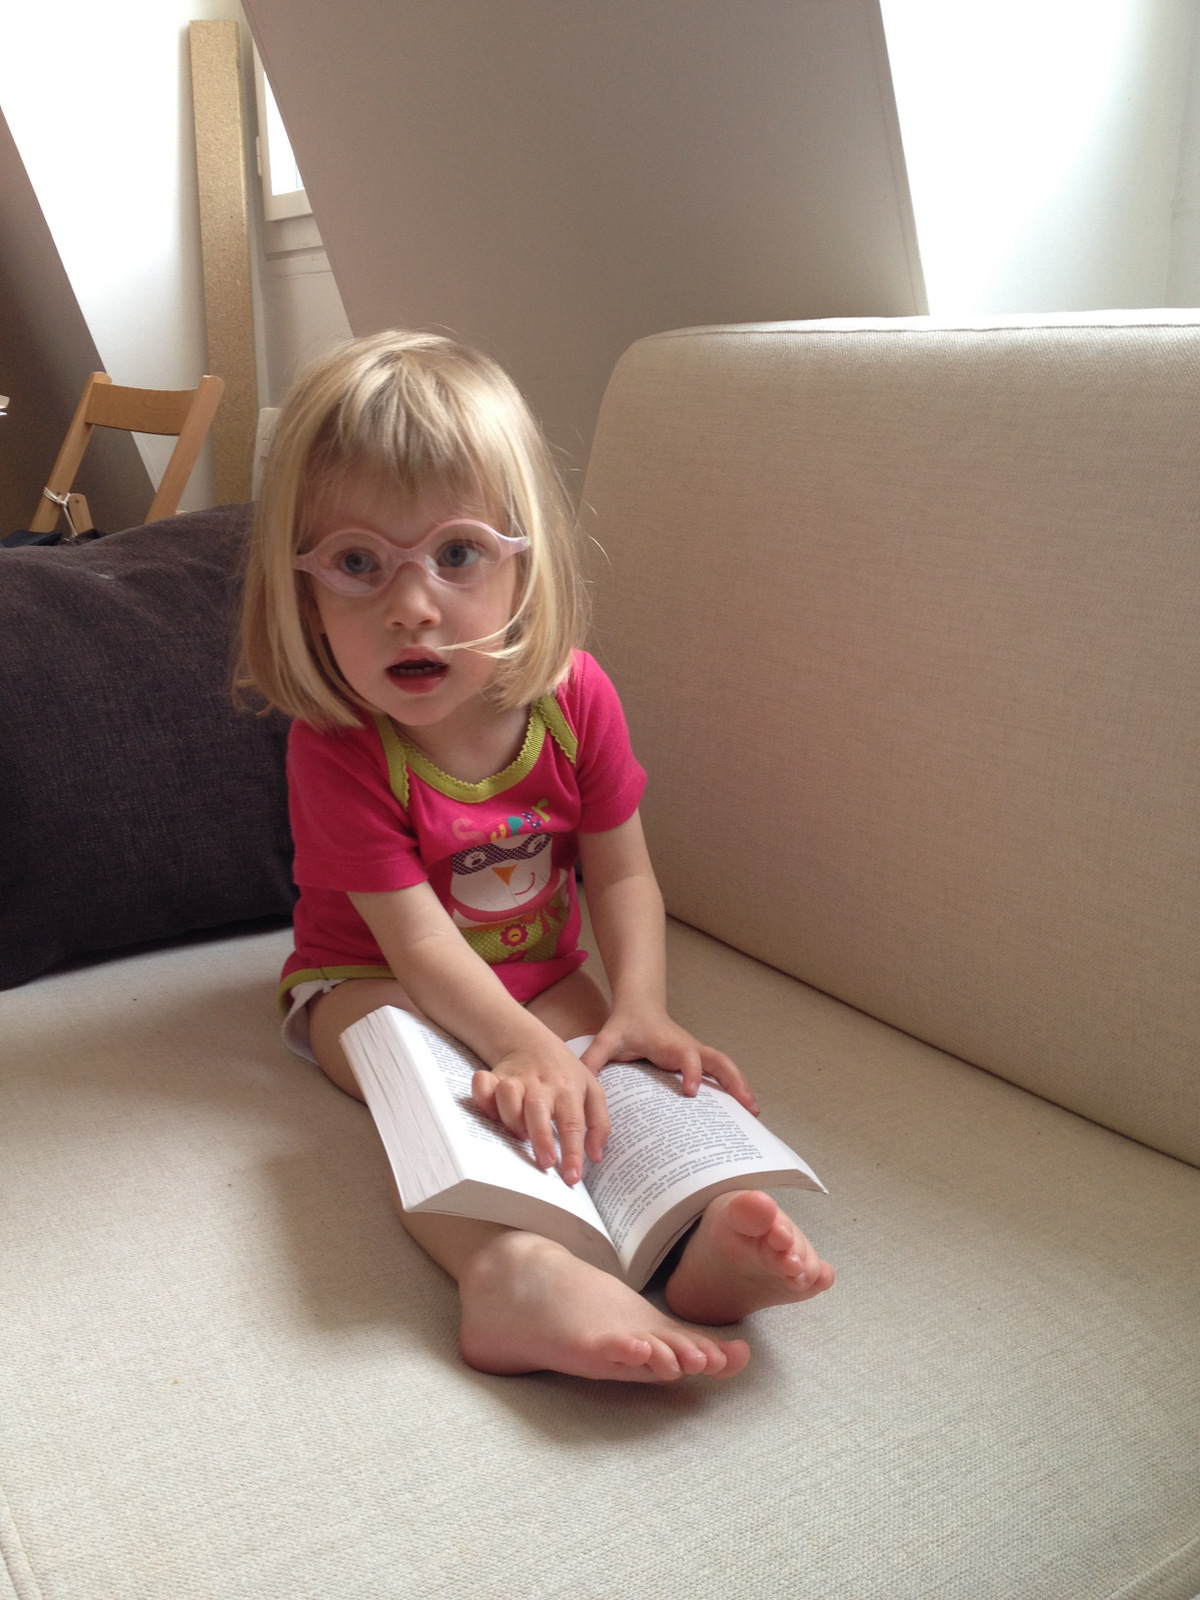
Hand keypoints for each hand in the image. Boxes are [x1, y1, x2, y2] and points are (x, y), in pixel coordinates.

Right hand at [472, 1040, 610, 1186]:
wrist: (532, 1040)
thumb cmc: (565, 1073)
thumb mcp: (592, 1091)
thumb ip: (598, 1124)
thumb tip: (595, 1157)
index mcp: (568, 1089)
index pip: (572, 1122)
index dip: (572, 1151)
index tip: (571, 1177)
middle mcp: (542, 1083)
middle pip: (539, 1109)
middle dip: (541, 1138)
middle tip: (545, 1163)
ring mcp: (516, 1078)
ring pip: (508, 1094)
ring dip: (511, 1117)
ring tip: (520, 1134)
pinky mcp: (494, 1076)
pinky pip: (482, 1084)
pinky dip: (482, 1097)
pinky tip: (490, 1113)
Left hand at [580, 1006, 759, 1115]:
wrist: (640, 1004)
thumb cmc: (626, 1023)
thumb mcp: (607, 1040)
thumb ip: (593, 1059)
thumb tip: (578, 1082)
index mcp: (668, 1043)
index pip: (686, 1056)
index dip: (690, 1072)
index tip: (690, 1092)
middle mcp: (687, 1048)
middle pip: (719, 1061)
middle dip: (734, 1083)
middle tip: (748, 1108)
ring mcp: (696, 1053)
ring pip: (725, 1067)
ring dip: (740, 1086)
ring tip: (755, 1113)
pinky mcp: (698, 1059)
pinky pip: (720, 1072)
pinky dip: (734, 1087)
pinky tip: (744, 1109)